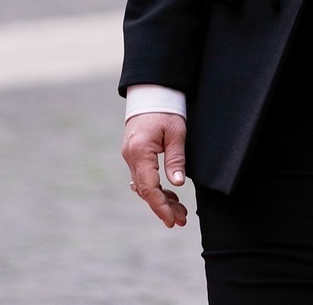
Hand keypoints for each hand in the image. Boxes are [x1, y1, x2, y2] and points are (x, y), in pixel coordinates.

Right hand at [121, 112, 188, 227]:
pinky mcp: (135, 155)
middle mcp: (131, 157)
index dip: (160, 206)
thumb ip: (176, 159)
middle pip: (145, 191)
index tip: (173, 220)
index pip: (149, 188)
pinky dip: (156, 189)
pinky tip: (170, 196)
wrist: (151, 93)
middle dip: (162, 208)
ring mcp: (131, 157)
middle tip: (181, 221)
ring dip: (160, 200)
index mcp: (140, 152)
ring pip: (144, 187)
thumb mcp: (176, 132)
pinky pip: (143, 178)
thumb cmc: (166, 110)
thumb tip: (177, 184)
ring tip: (181, 212)